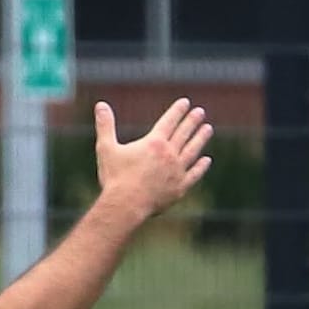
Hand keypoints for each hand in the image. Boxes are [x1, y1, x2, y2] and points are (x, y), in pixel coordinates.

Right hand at [94, 98, 212, 225]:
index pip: (169, 121)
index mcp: (154, 143)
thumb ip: (105, 126)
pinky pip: (194, 174)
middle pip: (184, 133)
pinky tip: (206, 160)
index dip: (177, 111)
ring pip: (193, 151)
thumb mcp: (106, 148)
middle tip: (200, 112)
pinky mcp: (179, 188)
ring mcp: (177, 171)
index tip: (185, 103)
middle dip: (192, 121)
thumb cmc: (114, 178)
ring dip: (200, 139)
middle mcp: (169, 154)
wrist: (125, 206)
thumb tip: (100, 105)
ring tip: (208, 129)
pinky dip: (201, 167)